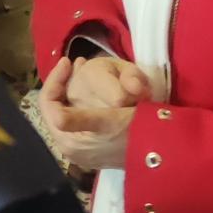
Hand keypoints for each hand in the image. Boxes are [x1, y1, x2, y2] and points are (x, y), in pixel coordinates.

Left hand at [38, 56, 138, 175]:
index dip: (55, 79)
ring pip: (66, 113)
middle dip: (64, 84)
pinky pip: (78, 120)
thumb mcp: (108, 120)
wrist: (165, 152)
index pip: (47, 104)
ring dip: (72, 91)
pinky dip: (82, 102)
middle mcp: (70, 149)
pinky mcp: (93, 149)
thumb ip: (78, 119)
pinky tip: (94, 90)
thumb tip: (55, 116)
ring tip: (84, 70)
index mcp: (68, 141)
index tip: (68, 61)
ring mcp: (81, 151)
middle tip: (76, 63)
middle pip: (55, 109)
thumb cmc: (135, 131)